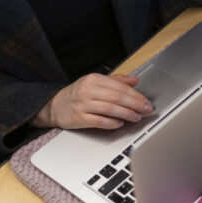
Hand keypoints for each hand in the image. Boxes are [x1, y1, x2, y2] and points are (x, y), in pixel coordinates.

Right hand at [33, 73, 153, 129]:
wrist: (55, 105)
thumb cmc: (79, 93)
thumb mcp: (96, 82)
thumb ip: (116, 81)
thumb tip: (135, 80)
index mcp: (94, 79)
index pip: (120, 87)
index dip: (136, 95)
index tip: (146, 101)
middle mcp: (88, 90)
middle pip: (117, 97)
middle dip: (135, 104)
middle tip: (146, 110)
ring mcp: (82, 104)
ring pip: (110, 109)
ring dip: (126, 114)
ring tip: (136, 117)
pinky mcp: (78, 118)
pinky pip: (99, 121)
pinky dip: (112, 123)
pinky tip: (120, 124)